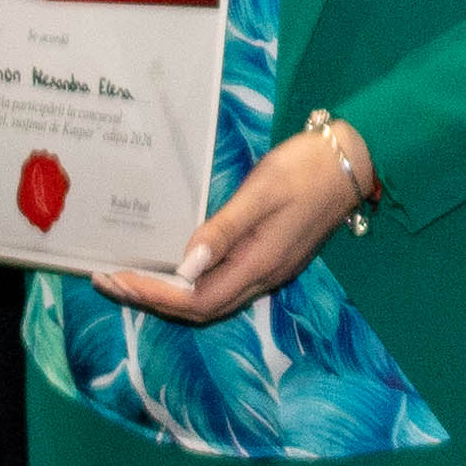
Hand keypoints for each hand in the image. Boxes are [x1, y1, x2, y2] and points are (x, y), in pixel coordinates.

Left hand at [98, 128, 366, 324]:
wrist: (356, 157)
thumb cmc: (306, 168)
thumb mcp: (261, 192)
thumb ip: (223, 230)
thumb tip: (185, 267)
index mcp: (260, 263)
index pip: (195, 300)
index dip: (151, 295)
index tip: (113, 279)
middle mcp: (266, 275)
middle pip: (201, 308)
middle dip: (152, 300)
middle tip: (109, 281)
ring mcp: (273, 269)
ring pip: (213, 300)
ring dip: (170, 296)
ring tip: (133, 278)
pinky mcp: (275, 257)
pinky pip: (225, 285)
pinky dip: (191, 285)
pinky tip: (175, 268)